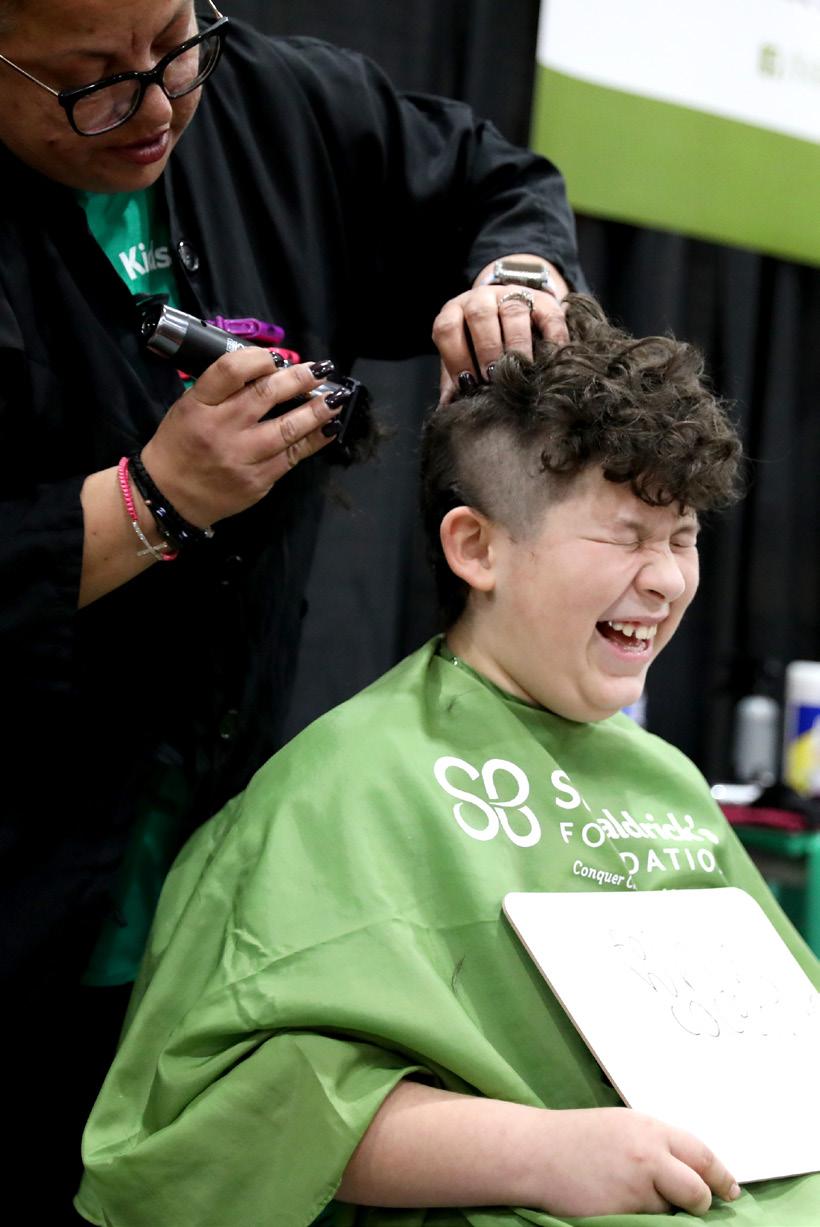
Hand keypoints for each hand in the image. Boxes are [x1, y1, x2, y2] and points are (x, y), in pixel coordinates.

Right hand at [140, 348, 344, 527]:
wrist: (169, 497)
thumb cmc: (181, 446)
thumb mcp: (189, 408)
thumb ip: (222, 390)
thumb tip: (271, 371)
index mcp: (198, 405)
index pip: (230, 371)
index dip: (260, 359)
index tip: (278, 358)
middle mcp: (220, 429)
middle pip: (266, 395)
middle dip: (299, 379)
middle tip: (320, 369)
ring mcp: (241, 457)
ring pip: (287, 428)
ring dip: (317, 410)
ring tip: (336, 397)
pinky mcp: (257, 481)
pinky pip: (292, 456)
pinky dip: (314, 440)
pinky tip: (329, 427)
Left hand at [433, 258, 568, 402]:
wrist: (512, 315)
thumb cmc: (479, 347)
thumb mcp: (464, 360)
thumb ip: (454, 382)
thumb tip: (447, 410)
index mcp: (454, 312)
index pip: (447, 329)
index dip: (456, 357)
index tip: (468, 383)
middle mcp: (480, 298)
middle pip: (479, 315)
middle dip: (487, 348)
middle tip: (495, 377)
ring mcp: (512, 294)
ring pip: (513, 311)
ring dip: (517, 344)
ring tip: (522, 370)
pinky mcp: (543, 300)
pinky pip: (549, 316)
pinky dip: (552, 339)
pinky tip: (551, 360)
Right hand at [528, 1107, 739, 1217]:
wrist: (535, 1152)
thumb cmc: (576, 1137)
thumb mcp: (623, 1127)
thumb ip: (657, 1145)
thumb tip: (691, 1170)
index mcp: (650, 1129)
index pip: (702, 1155)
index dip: (721, 1177)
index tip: (731, 1190)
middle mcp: (648, 1157)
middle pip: (697, 1191)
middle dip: (701, 1203)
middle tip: (697, 1206)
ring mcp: (635, 1189)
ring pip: (670, 1213)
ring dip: (662, 1211)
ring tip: (632, 1196)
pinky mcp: (621, 1215)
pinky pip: (646, 1225)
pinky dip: (639, 1220)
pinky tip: (619, 1206)